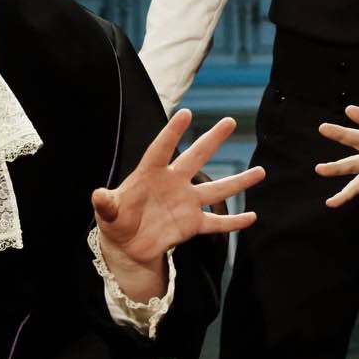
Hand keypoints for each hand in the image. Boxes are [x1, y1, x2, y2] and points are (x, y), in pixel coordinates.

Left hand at [93, 109, 263, 300]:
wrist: (128, 245)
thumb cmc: (116, 221)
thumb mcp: (108, 213)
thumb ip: (106, 204)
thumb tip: (98, 194)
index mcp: (150, 174)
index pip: (162, 149)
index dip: (172, 132)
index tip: (186, 113)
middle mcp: (173, 183)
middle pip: (196, 158)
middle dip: (212, 140)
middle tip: (229, 121)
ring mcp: (186, 203)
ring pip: (216, 189)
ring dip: (238, 182)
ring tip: (261, 171)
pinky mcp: (192, 225)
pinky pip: (216, 223)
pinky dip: (234, 222)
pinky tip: (253, 217)